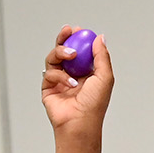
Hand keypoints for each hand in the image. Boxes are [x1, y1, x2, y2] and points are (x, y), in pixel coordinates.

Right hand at [43, 26, 111, 152]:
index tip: (78, 30)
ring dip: (61, 53)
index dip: (79, 39)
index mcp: (88, 73)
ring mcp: (59, 81)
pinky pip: (49, 72)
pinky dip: (59, 75)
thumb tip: (100, 38)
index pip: (81, 51)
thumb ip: (102, 57)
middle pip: (64, 51)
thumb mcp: (104, 77)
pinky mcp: (48, 87)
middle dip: (64, 39)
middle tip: (67, 31)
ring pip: (54, 58)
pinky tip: (70, 83)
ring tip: (71, 56)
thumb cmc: (94, 105)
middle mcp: (73, 75)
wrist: (80, 123)